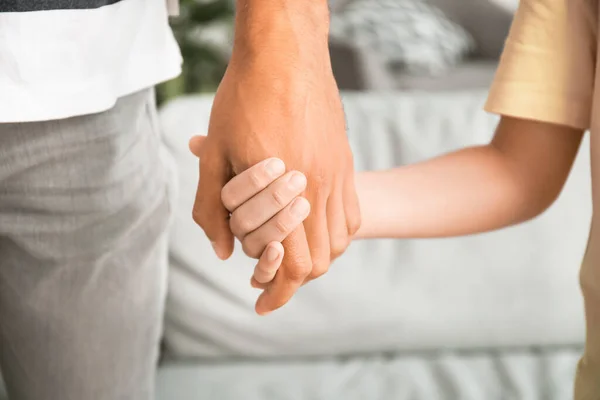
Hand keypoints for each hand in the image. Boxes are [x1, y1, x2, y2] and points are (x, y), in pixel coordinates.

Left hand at [190, 45, 360, 314]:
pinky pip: (351, 214)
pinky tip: (310, 224)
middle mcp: (322, 188)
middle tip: (269, 280)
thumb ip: (212, 209)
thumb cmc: (243, 98)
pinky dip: (333, 232)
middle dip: (294, 280)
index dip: (278, 293)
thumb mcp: (216, 154)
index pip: (294, 265)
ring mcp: (339, 174)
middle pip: (320, 260)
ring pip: (339, 241)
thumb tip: (221, 253)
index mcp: (288, 192)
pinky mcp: (345, 161)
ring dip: (314, 256)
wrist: (285, 52)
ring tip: (287, 252)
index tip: (261, 305)